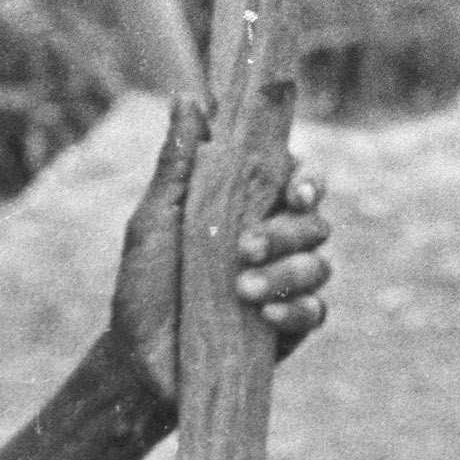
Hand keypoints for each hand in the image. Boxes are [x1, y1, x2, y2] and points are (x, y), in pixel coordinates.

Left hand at [102, 109, 331, 406]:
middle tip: (245, 250)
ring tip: (242, 290)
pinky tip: (264, 316)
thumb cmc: (143, 285)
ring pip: (320, 265)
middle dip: (287, 234)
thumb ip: (178, 165)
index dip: (308, 181)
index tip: (293, 192)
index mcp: (246, 210)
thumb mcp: (154, 222)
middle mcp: (274, 243)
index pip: (296, 181)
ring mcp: (285, 285)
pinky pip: (316, 311)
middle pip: (315, 222)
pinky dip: (296, 310)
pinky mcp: (289, 328)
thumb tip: (187, 98)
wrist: (138, 361)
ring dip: (287, 273)